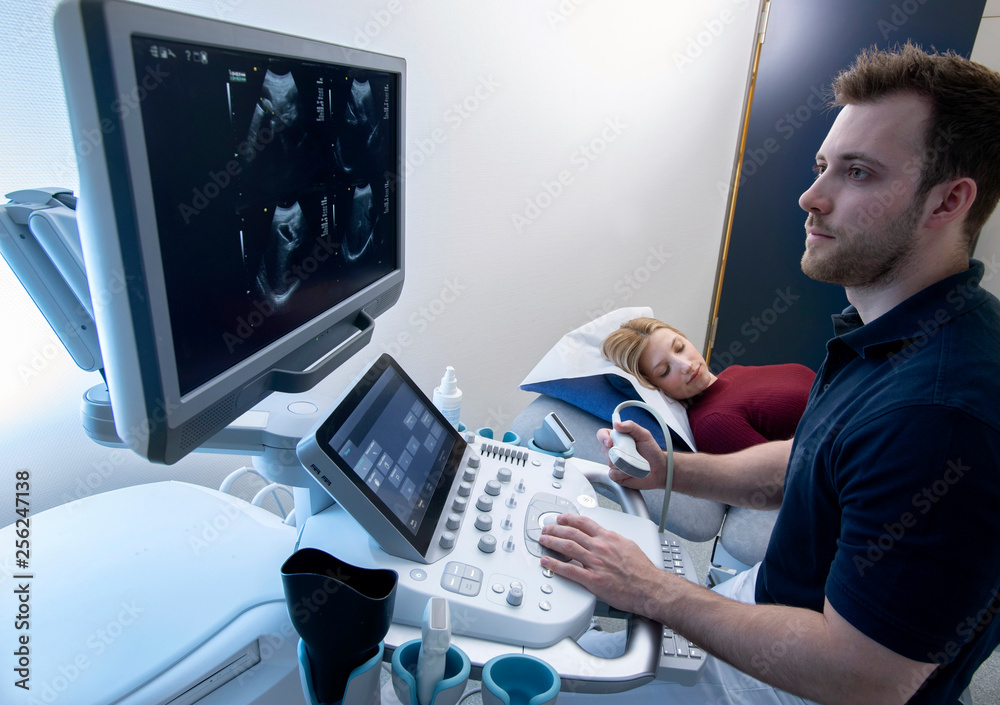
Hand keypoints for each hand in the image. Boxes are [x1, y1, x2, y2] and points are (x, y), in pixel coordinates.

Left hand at [538, 513, 664, 616]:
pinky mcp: (592, 579)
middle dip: (555, 529)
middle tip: (546, 528)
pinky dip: (554, 565)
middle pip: (571, 533)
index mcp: (609, 538)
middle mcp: (600, 547)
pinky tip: (546, 562)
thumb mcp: (629, 546)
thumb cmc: (643, 571)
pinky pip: (569, 570)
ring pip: (567, 547)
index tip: (561, 518)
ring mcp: (595, 563)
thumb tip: (606, 538)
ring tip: (543, 540)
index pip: (584, 523)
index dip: (569, 519)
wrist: (650, 588)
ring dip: (551, 542)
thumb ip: (614, 541)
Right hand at [597, 420, 667, 490]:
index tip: (610, 442)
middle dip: (617, 452)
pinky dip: (622, 474)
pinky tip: (631, 471)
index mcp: (618, 438)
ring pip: (610, 463)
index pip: (602, 434)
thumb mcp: (644, 434)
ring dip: (623, 464)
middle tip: (632, 453)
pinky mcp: (616, 475)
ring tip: (635, 463)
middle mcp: (614, 450)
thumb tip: (616, 424)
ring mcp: (614, 463)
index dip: (603, 438)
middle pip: (605, 450)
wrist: (659, 469)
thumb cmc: (652, 451)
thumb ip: (631, 426)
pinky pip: (613, 474)